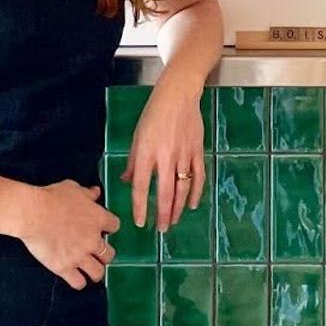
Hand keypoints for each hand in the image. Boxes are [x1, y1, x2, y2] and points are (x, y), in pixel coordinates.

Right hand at [9, 180, 120, 288]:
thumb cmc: (51, 198)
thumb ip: (87, 193)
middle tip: (96, 254)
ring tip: (89, 271)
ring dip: (95, 272)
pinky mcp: (64, 267)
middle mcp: (93, 240)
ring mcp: (80, 256)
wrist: (32, 213)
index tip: (101, 230)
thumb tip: (95, 192)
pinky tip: (75, 278)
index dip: (108, 229)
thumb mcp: (72, 188)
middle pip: (110, 255)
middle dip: (104, 255)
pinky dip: (79, 282)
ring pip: (98, 272)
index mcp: (98, 219)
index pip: (115, 226)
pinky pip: (79, 283)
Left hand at [121, 81, 205, 232]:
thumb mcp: (137, 137)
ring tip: (174, 221)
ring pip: (183, 188)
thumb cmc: (153, 114)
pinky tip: (193, 205)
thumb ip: (133, 162)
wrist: (178, 96)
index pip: (142, 186)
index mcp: (147, 153)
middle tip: (161, 229)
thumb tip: (128, 182)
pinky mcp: (197, 152)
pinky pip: (198, 177)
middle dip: (163, 214)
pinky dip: (196, 193)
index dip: (141, 207)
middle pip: (165, 193)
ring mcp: (184, 155)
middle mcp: (166, 157)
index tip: (140, 222)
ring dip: (179, 208)